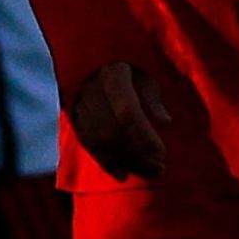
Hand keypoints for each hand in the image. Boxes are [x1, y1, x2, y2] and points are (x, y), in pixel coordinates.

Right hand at [68, 60, 170, 182]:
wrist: (95, 64)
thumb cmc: (130, 69)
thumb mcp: (146, 75)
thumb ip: (153, 98)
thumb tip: (165, 121)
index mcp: (112, 73)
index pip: (126, 111)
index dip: (144, 137)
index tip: (162, 154)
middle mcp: (90, 89)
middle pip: (111, 132)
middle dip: (136, 155)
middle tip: (159, 169)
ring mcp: (77, 105)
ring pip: (99, 142)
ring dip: (125, 162)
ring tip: (148, 173)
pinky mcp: (72, 118)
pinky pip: (88, 145)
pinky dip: (106, 163)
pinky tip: (124, 174)